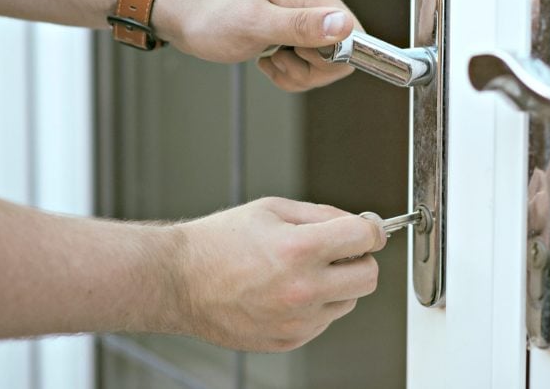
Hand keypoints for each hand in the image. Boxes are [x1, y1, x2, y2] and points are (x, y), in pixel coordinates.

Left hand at [155, 0, 360, 90]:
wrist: (185, 14)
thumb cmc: (213, 15)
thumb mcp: (256, 23)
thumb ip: (301, 25)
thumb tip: (344, 26)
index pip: (355, 36)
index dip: (333, 57)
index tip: (300, 55)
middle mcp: (313, 6)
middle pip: (341, 55)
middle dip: (311, 70)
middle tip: (278, 58)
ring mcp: (303, 21)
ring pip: (324, 66)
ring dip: (296, 74)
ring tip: (269, 59)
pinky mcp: (292, 36)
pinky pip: (307, 68)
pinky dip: (288, 74)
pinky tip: (266, 61)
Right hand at [157, 198, 385, 351]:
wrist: (179, 281)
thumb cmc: (219, 242)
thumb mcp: (273, 209)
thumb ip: (323, 215)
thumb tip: (361, 224)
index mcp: (299, 249)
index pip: (365, 238)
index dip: (370, 228)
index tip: (367, 229)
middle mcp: (302, 289)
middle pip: (370, 276)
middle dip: (360, 259)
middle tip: (340, 250)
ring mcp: (297, 321)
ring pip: (350, 301)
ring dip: (338, 284)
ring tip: (302, 270)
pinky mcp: (289, 341)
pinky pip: (324, 321)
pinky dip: (317, 305)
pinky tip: (287, 291)